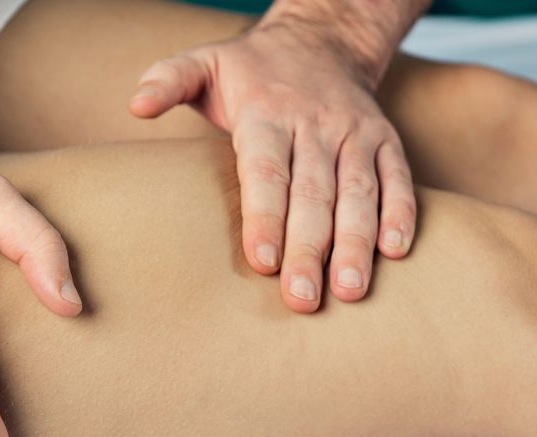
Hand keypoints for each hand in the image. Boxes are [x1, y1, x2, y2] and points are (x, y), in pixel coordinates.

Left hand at [129, 23, 416, 312]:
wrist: (322, 39)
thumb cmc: (253, 70)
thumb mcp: (205, 63)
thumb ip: (168, 79)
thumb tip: (135, 105)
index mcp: (267, 112)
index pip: (267, 170)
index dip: (265, 217)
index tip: (262, 262)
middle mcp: (316, 125)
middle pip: (313, 193)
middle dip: (310, 247)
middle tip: (302, 299)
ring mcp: (355, 133)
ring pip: (359, 192)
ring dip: (356, 242)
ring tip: (350, 290)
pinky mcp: (386, 140)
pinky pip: (398, 178)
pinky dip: (401, 213)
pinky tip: (393, 253)